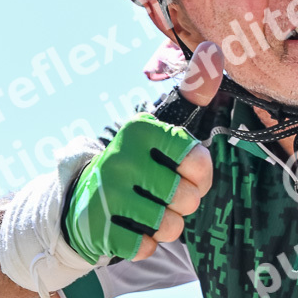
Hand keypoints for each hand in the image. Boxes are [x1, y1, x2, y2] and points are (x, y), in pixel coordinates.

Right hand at [63, 43, 218, 263]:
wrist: (83, 200)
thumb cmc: (138, 162)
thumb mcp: (163, 125)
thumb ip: (193, 90)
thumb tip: (214, 50)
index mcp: (141, 130)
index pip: (198, 161)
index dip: (200, 175)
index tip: (185, 171)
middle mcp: (121, 157)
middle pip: (187, 199)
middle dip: (183, 204)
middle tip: (163, 194)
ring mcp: (106, 194)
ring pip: (169, 226)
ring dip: (165, 226)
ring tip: (147, 211)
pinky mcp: (98, 228)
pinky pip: (145, 247)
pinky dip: (144, 243)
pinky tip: (130, 227)